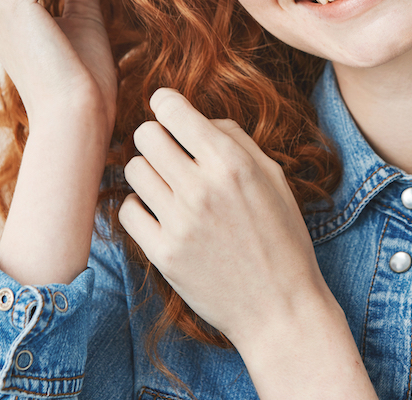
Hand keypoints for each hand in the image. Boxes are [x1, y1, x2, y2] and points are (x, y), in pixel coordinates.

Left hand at [119, 88, 328, 345]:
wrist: (281, 308)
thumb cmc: (283, 238)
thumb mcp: (273, 177)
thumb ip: (234, 139)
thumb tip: (194, 118)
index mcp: (232, 162)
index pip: (172, 110)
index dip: (165, 104)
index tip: (167, 110)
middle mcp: (202, 187)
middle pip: (145, 135)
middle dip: (156, 137)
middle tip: (169, 152)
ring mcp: (180, 222)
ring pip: (133, 170)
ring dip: (148, 172)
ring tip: (168, 186)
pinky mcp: (163, 254)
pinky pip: (128, 211)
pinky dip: (141, 208)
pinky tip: (161, 214)